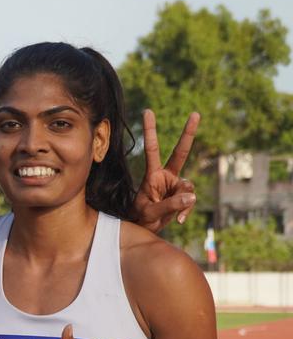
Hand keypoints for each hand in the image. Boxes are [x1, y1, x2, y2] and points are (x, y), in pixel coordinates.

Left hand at [133, 109, 198, 233]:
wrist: (146, 227)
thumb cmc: (141, 218)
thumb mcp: (151, 213)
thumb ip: (171, 205)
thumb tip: (192, 197)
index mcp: (152, 175)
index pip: (152, 150)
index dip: (151, 131)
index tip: (148, 111)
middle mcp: (166, 176)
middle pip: (180, 153)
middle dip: (188, 134)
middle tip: (195, 113)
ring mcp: (175, 184)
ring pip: (188, 187)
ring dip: (182, 203)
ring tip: (172, 216)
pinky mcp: (183, 194)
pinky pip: (191, 200)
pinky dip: (186, 210)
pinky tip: (179, 220)